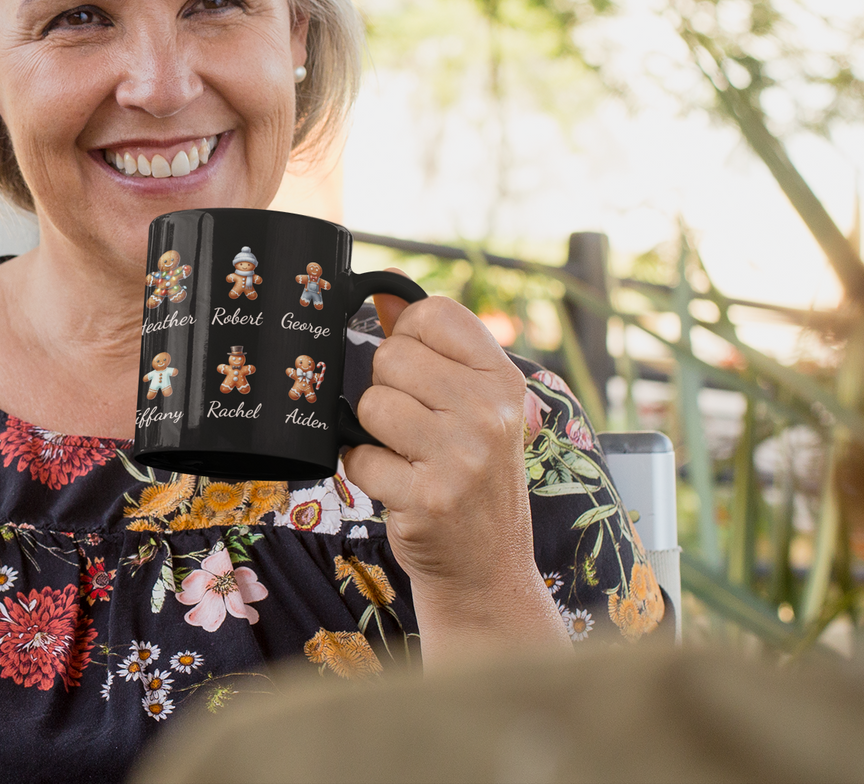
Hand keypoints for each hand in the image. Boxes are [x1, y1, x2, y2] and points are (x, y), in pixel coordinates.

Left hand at [341, 272, 567, 665]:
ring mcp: (461, 457)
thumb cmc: (472, 477)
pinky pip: (358, 457)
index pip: (434, 313)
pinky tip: (399, 486)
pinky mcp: (427, 499)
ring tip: (407, 456)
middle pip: (390, 357)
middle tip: (413, 426)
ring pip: (370, 404)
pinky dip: (367, 472)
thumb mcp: (473, 407)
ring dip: (374, 434)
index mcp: (505, 380)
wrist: (487, 570)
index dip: (408, 335)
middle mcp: (490, 413)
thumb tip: (385, 293)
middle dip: (386, 390)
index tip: (419, 371)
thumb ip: (432, 349)